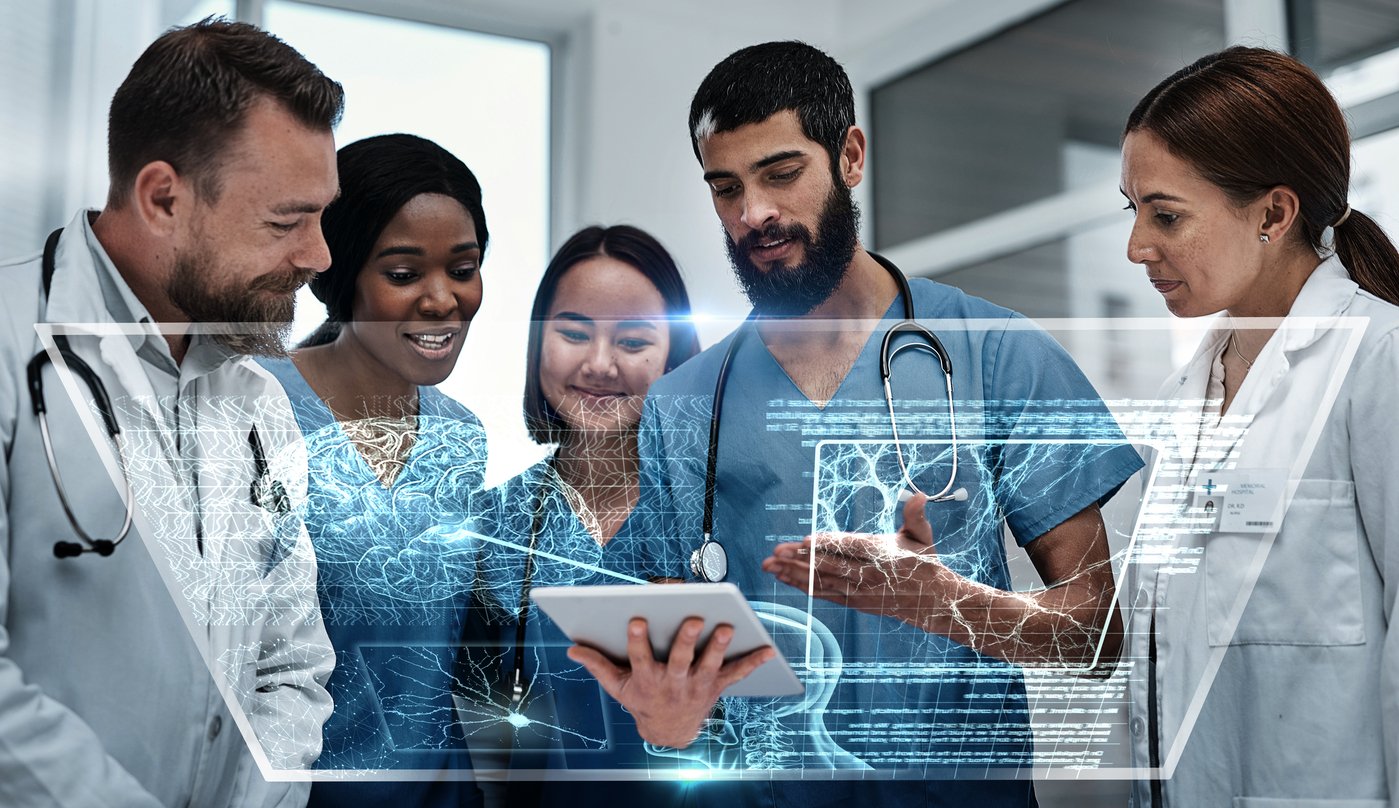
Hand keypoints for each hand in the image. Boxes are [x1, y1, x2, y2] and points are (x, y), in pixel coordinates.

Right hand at [567, 616, 774, 747]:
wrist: (669, 731)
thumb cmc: (642, 699)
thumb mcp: (616, 687)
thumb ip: (597, 665)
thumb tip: (572, 648)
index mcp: (647, 679)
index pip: (640, 658)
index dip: (638, 640)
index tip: (637, 619)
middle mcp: (673, 682)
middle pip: (679, 660)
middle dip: (685, 639)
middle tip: (694, 618)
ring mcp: (697, 684)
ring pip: (709, 665)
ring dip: (719, 647)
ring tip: (728, 627)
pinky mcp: (716, 686)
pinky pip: (737, 674)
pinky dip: (754, 662)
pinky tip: (769, 649)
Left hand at [761, 492, 960, 630]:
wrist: (934, 603)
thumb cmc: (925, 563)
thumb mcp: (923, 537)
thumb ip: (916, 516)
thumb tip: (919, 494)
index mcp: (883, 555)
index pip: (851, 547)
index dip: (827, 544)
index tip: (806, 540)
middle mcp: (868, 575)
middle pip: (829, 566)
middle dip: (799, 559)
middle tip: (775, 551)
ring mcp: (858, 591)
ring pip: (821, 581)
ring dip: (793, 573)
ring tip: (769, 565)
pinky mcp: (853, 601)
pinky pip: (823, 593)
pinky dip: (802, 586)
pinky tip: (783, 578)